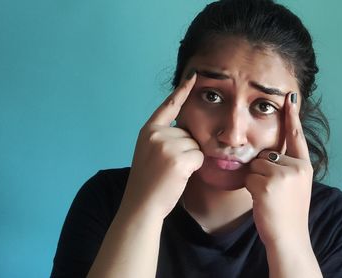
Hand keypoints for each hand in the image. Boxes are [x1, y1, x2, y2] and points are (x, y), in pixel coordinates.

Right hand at [122, 71, 203, 218]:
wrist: (141, 205)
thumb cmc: (149, 183)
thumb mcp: (150, 152)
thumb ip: (165, 138)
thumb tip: (189, 132)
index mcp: (148, 130)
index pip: (169, 105)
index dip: (182, 90)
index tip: (193, 75)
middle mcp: (156, 133)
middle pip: (189, 133)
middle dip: (186, 149)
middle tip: (169, 168)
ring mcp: (167, 145)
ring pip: (196, 146)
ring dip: (190, 160)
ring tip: (172, 172)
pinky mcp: (178, 158)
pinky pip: (199, 157)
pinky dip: (194, 168)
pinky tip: (179, 176)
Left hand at [245, 92, 313, 245]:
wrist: (290, 238)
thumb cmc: (288, 215)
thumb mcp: (295, 187)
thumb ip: (287, 168)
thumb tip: (268, 155)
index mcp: (305, 166)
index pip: (296, 136)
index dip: (292, 116)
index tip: (289, 96)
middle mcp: (297, 167)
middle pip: (266, 155)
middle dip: (263, 171)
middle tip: (273, 194)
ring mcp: (284, 174)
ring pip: (256, 165)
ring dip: (256, 181)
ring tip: (268, 199)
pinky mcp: (269, 183)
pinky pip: (250, 177)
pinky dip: (251, 189)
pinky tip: (263, 202)